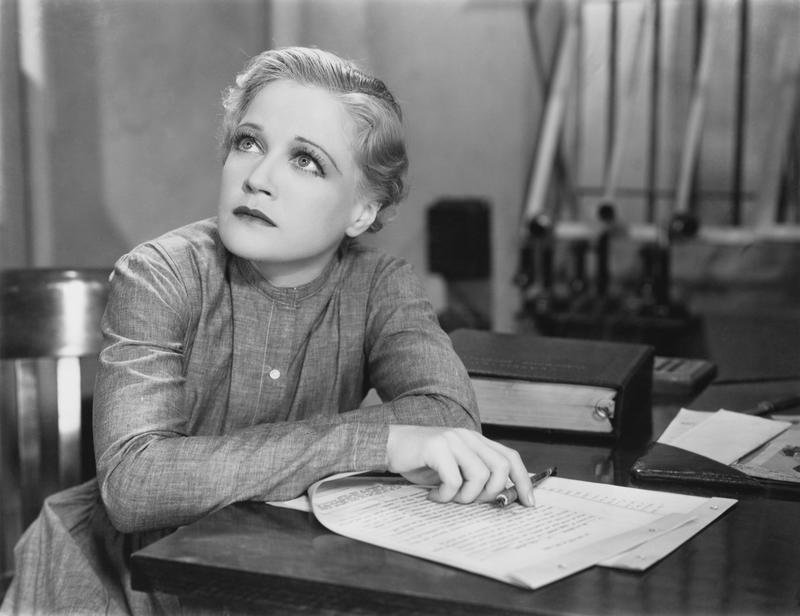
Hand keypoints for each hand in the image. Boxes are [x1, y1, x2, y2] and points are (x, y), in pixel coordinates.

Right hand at [386, 425, 533, 505]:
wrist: (389, 445)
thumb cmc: (421, 461)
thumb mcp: (453, 468)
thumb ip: (474, 476)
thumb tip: (498, 497)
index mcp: (476, 441)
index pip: (510, 457)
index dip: (523, 481)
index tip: (528, 502)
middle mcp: (468, 436)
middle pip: (500, 467)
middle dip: (491, 493)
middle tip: (471, 502)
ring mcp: (453, 440)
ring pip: (479, 476)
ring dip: (466, 497)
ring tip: (448, 498)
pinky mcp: (437, 447)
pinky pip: (453, 480)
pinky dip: (445, 495)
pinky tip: (433, 496)